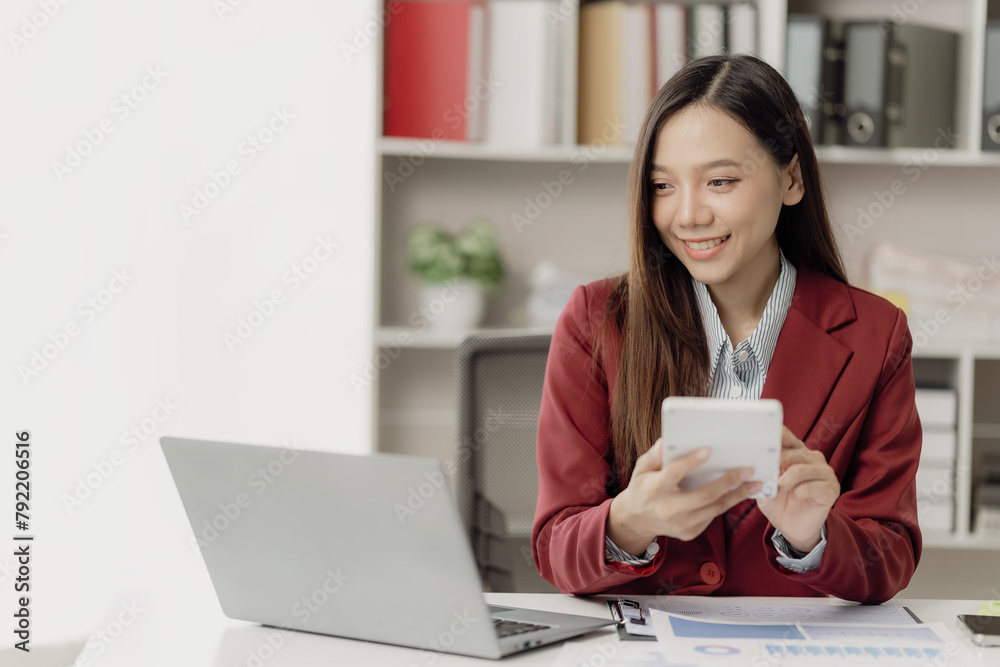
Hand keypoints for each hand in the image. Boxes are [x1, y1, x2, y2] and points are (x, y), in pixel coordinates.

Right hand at [607, 438, 762, 555]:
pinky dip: (725, 504)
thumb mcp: (641, 468)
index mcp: (655, 489)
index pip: (675, 473)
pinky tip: (739, 493)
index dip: (691, 462)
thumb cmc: (642, 487)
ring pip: (715, 509)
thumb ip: (655, 455)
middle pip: (704, 495)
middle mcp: (668, 509)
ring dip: (737, 495)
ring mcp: (680, 525)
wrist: (636, 520)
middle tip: (748, 470)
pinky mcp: (689, 533)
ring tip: (754, 483)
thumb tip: (667, 440)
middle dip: (729, 482)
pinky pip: (711, 516)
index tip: (708, 450)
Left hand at [756, 427, 839, 552]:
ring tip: (776, 492)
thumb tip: (752, 462)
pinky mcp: (831, 488)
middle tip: (766, 478)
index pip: (786, 437)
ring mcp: (824, 472)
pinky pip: (814, 486)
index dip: (775, 437)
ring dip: (784, 482)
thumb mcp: (765, 485)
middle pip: (792, 453)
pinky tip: (794, 497)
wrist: (793, 528)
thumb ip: (762, 472)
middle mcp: (812, 458)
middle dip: (775, 465)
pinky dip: (799, 492)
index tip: (761, 440)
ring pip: (800, 469)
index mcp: (796, 452)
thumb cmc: (779, 503)